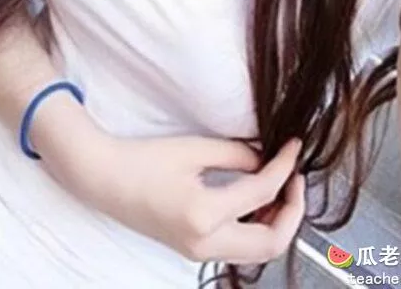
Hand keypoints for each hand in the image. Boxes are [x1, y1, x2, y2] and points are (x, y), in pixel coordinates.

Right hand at [70, 130, 304, 264]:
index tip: (294, 147)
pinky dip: (257, 227)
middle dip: (292, 210)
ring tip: (279, 186)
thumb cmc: (143, 159)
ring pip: (258, 251)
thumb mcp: (194, 149)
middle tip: (295, 177)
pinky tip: (257, 200)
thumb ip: (237, 155)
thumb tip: (266, 160)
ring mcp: (199, 253)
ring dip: (277, 222)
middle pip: (271, 242)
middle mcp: (205, 243)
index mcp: (204, 214)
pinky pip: (239, 247)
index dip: (285, 167)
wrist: (105, 179)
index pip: (263, 192)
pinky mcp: (195, 250)